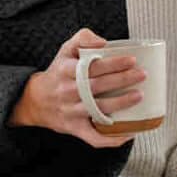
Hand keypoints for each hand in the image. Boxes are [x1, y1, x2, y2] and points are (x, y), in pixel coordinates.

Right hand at [13, 28, 143, 147]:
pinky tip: (129, 131)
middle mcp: (67, 91)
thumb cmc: (58, 73)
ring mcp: (71, 112)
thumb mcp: (65, 50)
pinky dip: (112, 138)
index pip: (91, 66)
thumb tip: (104, 42)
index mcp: (66, 70)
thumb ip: (83, 38)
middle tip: (142, 75)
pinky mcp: (75, 128)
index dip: (113, 63)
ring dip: (121, 103)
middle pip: (97, 86)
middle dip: (123, 80)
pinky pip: (94, 137)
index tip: (131, 60)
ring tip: (139, 96)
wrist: (35, 100)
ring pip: (98, 109)